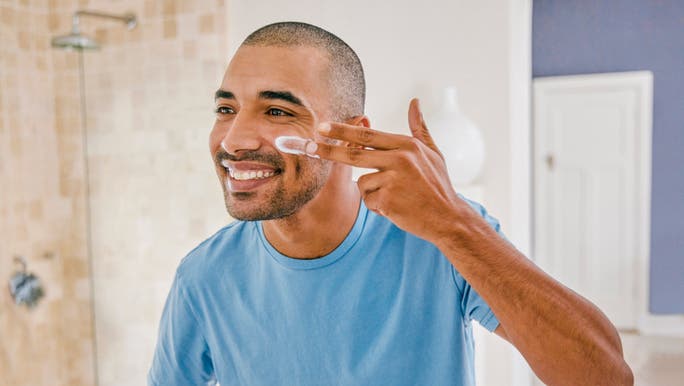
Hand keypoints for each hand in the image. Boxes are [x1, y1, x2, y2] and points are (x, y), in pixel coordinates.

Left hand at [314, 98, 467, 243]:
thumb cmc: (438, 185)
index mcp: (407, 145)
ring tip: (395, 197)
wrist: (448, 218)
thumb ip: (419, 127)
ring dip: (372, 192)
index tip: (323, 127)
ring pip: (362, 182)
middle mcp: (400, 159)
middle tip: (309, 145)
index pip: (367, 135)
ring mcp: (393, 179)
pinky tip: (396, 208)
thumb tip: (415, 102)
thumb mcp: (432, 152)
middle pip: (354, 154)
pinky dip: (377, 206)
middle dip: (329, 150)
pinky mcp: (388, 199)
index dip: (343, 131)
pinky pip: (368, 201)